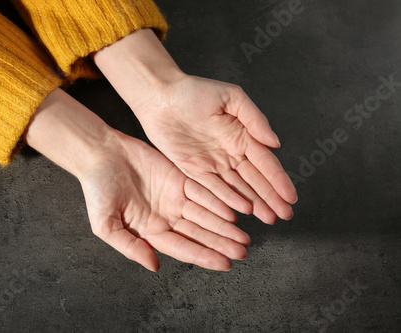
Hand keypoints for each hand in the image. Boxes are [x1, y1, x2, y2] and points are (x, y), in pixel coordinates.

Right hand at [26, 88, 249, 270]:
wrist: (100, 154)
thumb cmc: (97, 190)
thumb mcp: (106, 225)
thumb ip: (130, 247)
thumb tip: (155, 266)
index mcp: (150, 231)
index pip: (182, 247)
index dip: (203, 256)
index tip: (225, 264)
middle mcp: (166, 217)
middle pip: (199, 233)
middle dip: (221, 243)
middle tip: (243, 251)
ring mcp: (175, 197)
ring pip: (205, 214)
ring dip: (224, 225)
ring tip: (243, 236)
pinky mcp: (180, 178)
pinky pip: (203, 191)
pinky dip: (217, 201)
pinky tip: (233, 210)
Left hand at [134, 75, 297, 223]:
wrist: (159, 97)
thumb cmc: (193, 90)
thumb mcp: (231, 97)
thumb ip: (254, 119)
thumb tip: (275, 143)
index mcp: (242, 135)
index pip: (265, 162)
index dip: (278, 180)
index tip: (290, 196)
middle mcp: (230, 153)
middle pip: (254, 180)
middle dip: (270, 198)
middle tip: (284, 215)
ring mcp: (212, 164)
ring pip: (236, 188)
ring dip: (253, 203)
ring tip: (268, 218)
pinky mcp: (192, 170)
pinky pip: (212, 188)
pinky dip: (226, 200)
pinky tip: (240, 211)